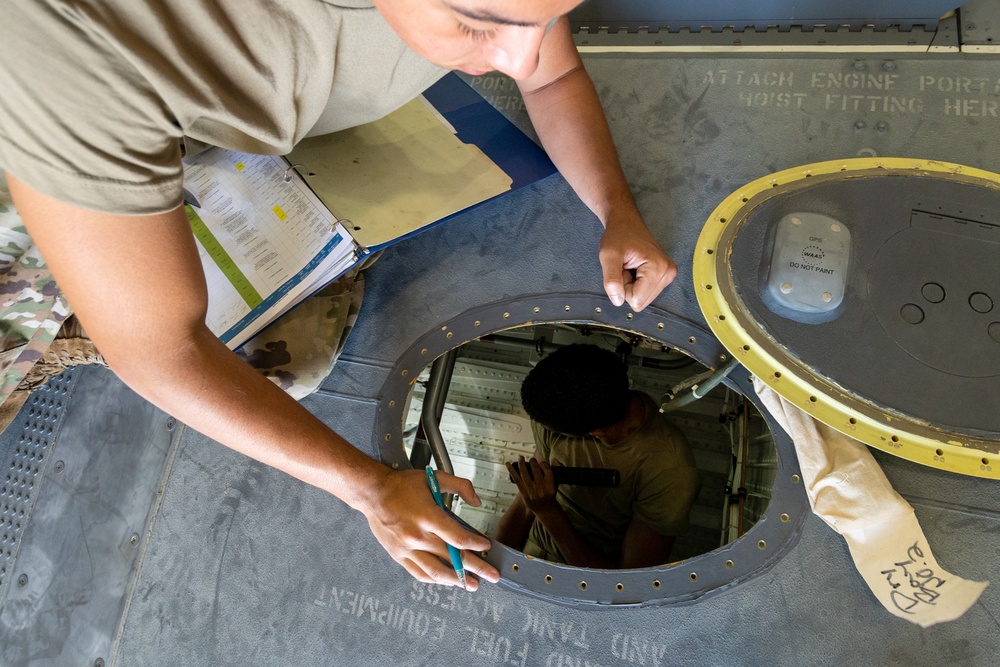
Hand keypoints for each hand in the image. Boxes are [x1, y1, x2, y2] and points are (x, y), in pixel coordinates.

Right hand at [359, 467, 499, 589]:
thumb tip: (476, 501)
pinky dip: (435, 579)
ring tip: (471, 584)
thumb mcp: (434, 477)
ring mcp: (407, 549)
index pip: (458, 538)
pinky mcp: (399, 556)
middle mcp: (417, 536)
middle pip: (452, 557)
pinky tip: (446, 581)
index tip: (485, 547)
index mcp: (427, 516)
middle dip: (476, 568)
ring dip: (457, 580)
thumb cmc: (401, 486)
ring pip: (436, 572)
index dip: (475, 544)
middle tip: (491, 575)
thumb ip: (460, 486)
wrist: (372, 493)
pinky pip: (419, 573)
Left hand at [505, 455, 559, 516]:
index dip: (543, 464)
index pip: (547, 470)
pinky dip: (512, 471)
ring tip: (521, 457)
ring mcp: (531, 491)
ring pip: (525, 474)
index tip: (541, 463)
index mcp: (550, 486)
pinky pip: (517, 479)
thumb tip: (554, 459)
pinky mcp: (524, 493)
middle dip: (533, 462)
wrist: (545, 509)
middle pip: (536, 471)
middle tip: (532, 460)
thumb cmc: (550, 495)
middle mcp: (541, 489)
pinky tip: (508, 464)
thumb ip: (558, 470)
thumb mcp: (557, 483)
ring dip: (522, 464)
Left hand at [598, 209, 677, 311]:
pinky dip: (638, 283)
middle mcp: (668, 273)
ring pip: (644, 298)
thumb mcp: (608, 256)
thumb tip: (618, 301)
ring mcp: (669, 274)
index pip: (636, 301)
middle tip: (626, 267)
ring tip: (630, 266)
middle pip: (642, 301)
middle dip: (629, 287)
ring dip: (633, 285)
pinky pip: (647, 292)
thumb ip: (611, 280)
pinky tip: (636, 268)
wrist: (626, 222)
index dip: (623, 288)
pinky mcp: (666, 275)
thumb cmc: (618, 235)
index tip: (623, 269)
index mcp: (658, 268)